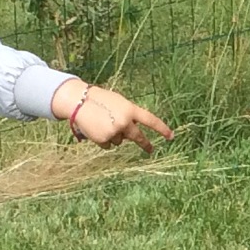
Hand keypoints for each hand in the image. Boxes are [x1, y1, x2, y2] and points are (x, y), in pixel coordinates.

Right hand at [51, 78, 172, 151]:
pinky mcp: (104, 140)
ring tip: (102, 123)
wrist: (78, 102)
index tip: (171, 136)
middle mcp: (125, 122)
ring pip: (120, 141)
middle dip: (145, 144)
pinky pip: (108, 145)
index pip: (151, 120)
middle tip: (150, 150)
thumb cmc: (100, 99)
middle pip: (138, 137)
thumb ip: (128, 115)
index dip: (162, 129)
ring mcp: (115, 132)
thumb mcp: (118, 103)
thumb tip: (133, 133)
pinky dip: (104, 139)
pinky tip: (96, 129)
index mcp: (130, 109)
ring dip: (115, 135)